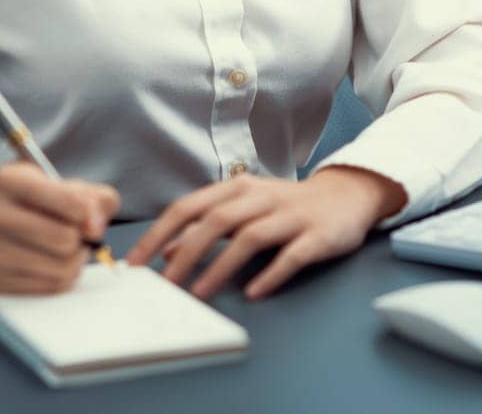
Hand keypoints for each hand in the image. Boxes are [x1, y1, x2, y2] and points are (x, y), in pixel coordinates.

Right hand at [0, 161, 118, 294]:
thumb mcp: (59, 185)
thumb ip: (93, 198)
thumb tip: (96, 227)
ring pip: (60, 268)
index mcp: (8, 180)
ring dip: (74, 261)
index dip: (88, 214)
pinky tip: (49, 263)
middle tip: (74, 234)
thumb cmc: (28, 203)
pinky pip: (49, 287)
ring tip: (64, 249)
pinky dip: (60, 277)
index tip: (85, 216)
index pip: (70, 203)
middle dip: (79, 239)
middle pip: (64, 239)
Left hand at [123, 166, 406, 300]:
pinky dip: (271, 274)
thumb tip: (168, 252)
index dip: (160, 233)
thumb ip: (206, 227)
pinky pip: (292, 256)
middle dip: (186, 253)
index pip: (189, 206)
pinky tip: (255, 293)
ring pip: (250, 238)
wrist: (345, 195)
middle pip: (216, 221)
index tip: (136, 261)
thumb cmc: (285, 205)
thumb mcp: (243, 209)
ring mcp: (290, 215)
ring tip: (201, 293)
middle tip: (165, 284)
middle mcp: (261, 197)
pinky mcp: (317, 235)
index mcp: (237, 188)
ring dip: (221, 266)